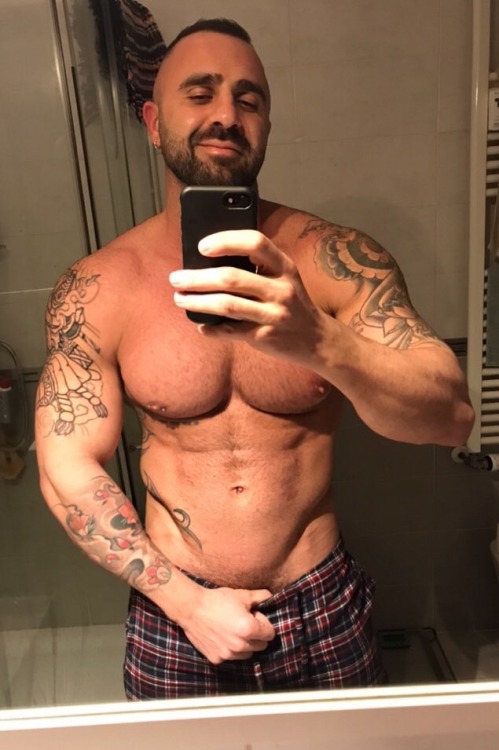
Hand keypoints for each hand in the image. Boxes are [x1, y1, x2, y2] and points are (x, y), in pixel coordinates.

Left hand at [169, 230, 328, 366]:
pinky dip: (211, 329)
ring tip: (179, 299)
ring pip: (227, 305)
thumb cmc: (292, 304)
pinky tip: (200, 326)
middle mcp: (281, 289)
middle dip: (197, 278)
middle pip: (231, 278)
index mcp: (284, 267)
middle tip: (175, 278)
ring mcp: (274, 314)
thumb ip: (258, 268)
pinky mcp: (266, 337)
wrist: (317, 340)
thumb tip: (211, 261)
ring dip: (197, 302)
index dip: (226, 241)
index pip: (256, 243)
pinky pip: (230, 331)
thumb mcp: (284, 279)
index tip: (202, 246)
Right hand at [180, 585, 274, 664]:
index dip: (264, 624)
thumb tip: (270, 597)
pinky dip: (230, 650)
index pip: (270, 634)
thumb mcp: (241, 595)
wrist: (191, 609)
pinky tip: (222, 636)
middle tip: (245, 623)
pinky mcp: (217, 659)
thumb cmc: (217, 600)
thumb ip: (260, 597)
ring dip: (245, 645)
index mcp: (249, 629)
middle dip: (257, 635)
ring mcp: (228, 655)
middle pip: (261, 646)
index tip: (255, 617)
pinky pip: (231, 657)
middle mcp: (240, 646)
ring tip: (233, 630)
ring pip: (247, 654)